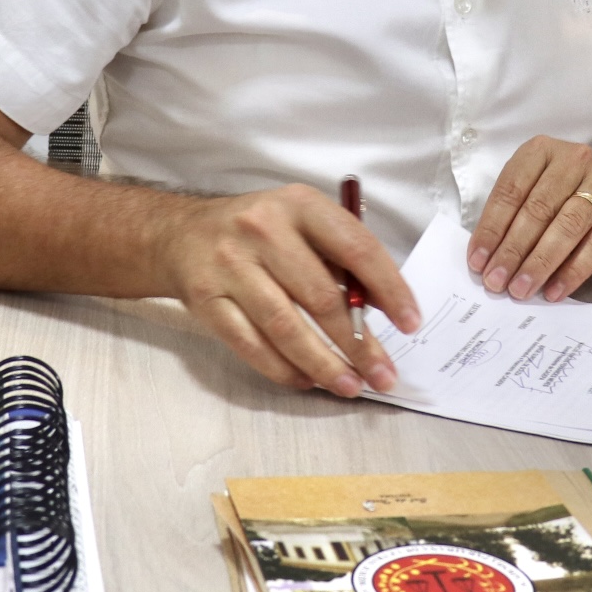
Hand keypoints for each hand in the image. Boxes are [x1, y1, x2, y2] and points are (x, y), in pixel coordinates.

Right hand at [159, 185, 420, 398]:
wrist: (181, 235)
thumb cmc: (257, 231)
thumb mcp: (302, 222)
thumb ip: (340, 258)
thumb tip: (383, 307)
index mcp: (299, 205)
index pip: (356, 248)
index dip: (389, 289)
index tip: (410, 322)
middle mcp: (263, 230)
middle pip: (321, 297)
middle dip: (359, 343)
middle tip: (384, 374)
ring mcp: (231, 266)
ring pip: (286, 327)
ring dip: (324, 364)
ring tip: (351, 386)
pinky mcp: (207, 301)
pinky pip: (252, 345)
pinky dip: (283, 369)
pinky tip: (306, 381)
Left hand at [469, 137, 591, 301]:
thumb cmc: (559, 199)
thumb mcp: (529, 193)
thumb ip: (507, 219)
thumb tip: (484, 260)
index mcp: (541, 151)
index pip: (511, 191)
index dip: (491, 229)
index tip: (478, 262)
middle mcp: (574, 160)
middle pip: (538, 209)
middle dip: (513, 251)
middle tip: (497, 280)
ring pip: (567, 227)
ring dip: (540, 263)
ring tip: (521, 289)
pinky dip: (572, 272)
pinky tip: (554, 290)